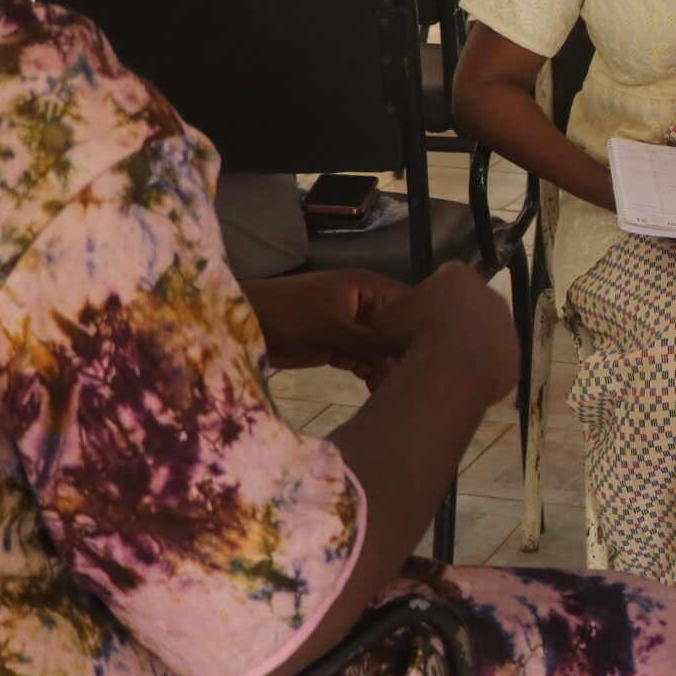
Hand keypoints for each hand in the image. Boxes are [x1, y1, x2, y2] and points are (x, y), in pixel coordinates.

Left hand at [247, 269, 410, 378]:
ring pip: (380, 347)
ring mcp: (350, 324)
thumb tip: (403, 363)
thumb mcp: (332, 330)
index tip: (433, 356)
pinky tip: (373, 388)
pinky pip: (362, 357)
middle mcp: (364, 303)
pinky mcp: (337, 343)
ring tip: (388, 388)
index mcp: (368, 287)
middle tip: (408, 380)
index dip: (422, 327)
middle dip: (402, 353)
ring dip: (384, 366)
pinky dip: (367, 371)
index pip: (408, 304)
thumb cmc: (288, 315)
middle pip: (396, 329)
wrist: (242, 325)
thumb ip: (370, 345)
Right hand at [362, 263, 518, 406]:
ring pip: (486, 335)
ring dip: (469, 346)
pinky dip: (480, 370)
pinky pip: (495, 362)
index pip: (445, 277)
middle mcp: (491, 296)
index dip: (429, 297)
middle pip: (470, 305)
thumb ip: (397, 312)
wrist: (448, 370)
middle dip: (453, 320)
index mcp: (460, 275)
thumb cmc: (413, 335)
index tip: (417, 317)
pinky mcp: (515, 358)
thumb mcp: (386, 318)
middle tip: (430, 342)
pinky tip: (461, 381)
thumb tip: (398, 323)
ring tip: (445, 367)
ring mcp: (508, 328)